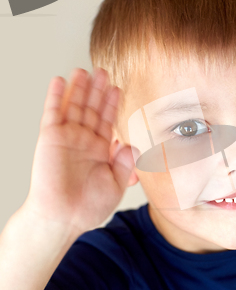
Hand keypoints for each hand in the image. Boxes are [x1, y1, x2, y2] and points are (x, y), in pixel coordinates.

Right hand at [25, 67, 133, 232]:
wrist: (64, 219)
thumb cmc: (88, 207)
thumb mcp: (116, 184)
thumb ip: (125, 163)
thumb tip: (131, 144)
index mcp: (100, 150)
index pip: (107, 121)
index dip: (112, 104)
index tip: (118, 88)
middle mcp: (84, 141)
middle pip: (92, 108)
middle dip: (97, 90)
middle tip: (103, 70)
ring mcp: (67, 138)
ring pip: (74, 106)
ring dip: (79, 88)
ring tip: (84, 70)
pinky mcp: (50, 139)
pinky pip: (53, 113)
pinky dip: (56, 97)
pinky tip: (60, 81)